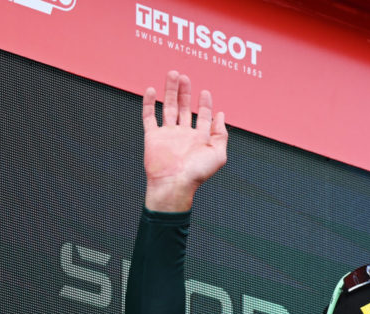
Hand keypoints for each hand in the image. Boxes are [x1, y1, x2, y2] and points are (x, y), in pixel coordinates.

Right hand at [142, 70, 228, 211]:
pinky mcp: (153, 137)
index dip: (204, 103)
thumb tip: (221, 115)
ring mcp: (168, 135)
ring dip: (170, 91)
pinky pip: (149, 117)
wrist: (174, 184)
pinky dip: (149, 103)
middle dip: (185, 92)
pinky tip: (151, 90)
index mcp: (199, 138)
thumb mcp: (218, 154)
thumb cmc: (197, 173)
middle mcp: (183, 135)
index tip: (205, 91)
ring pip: (168, 107)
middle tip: (184, 76)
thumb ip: (220, 134)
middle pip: (184, 107)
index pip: (202, 116)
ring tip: (172, 75)